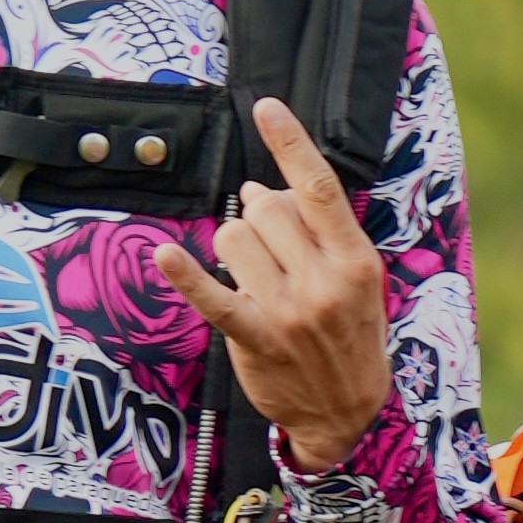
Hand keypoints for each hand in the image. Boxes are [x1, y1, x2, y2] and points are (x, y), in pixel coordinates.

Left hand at [154, 97, 397, 473]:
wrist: (349, 414)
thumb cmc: (351, 337)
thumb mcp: (358, 283)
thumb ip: (317, 234)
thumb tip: (256, 190)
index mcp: (356, 261)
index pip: (319, 189)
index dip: (291, 144)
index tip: (266, 108)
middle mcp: (325, 282)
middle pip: (266, 209)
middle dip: (258, 214)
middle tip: (271, 244)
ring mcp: (290, 313)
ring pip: (234, 240)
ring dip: (234, 247)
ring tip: (254, 274)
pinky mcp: (257, 339)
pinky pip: (214, 298)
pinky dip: (186, 276)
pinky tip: (164, 257)